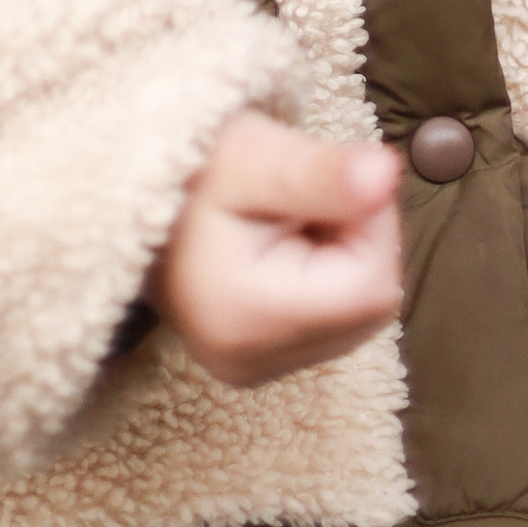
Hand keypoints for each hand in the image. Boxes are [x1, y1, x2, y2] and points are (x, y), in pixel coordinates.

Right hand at [152, 110, 402, 387]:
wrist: (139, 195)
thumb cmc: (195, 165)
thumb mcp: (257, 152)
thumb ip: (322, 171)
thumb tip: (387, 176)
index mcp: (246, 320)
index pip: (371, 285)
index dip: (370, 224)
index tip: (324, 182)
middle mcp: (248, 366)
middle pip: (370, 303)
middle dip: (358, 239)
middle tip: (302, 199)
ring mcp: (250, 373)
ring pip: (359, 314)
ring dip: (345, 256)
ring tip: (288, 220)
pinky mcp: (257, 367)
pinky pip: (333, 324)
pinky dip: (328, 278)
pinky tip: (285, 248)